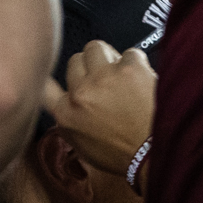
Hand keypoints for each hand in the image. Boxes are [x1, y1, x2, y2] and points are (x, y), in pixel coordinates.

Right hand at [42, 40, 156, 174]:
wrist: (159, 154)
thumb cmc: (126, 154)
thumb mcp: (83, 146)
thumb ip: (68, 120)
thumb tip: (63, 101)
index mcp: (66, 113)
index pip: (43, 84)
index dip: (46, 74)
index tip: (50, 70)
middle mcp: (80, 92)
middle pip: (75, 60)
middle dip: (89, 68)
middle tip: (104, 81)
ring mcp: (104, 77)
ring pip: (96, 48)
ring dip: (108, 58)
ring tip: (122, 75)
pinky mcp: (130, 68)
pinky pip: (129, 53)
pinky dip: (136, 64)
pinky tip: (141, 80)